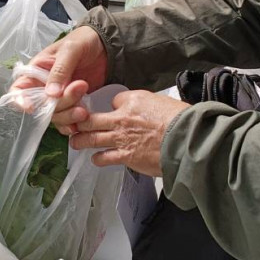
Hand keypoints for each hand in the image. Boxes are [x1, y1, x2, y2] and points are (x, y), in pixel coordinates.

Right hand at [12, 25, 107, 131]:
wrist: (107, 46)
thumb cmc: (84, 40)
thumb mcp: (71, 50)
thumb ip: (60, 70)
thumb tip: (51, 94)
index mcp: (37, 70)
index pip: (19, 89)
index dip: (20, 100)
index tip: (31, 107)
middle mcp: (44, 86)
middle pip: (41, 106)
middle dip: (59, 104)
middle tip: (80, 89)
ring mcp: (58, 96)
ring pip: (54, 115)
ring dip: (68, 115)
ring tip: (85, 108)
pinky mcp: (72, 103)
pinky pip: (67, 120)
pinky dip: (74, 122)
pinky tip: (84, 119)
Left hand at [69, 89, 187, 176]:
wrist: (186, 139)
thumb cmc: (180, 120)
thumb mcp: (162, 101)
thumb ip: (147, 105)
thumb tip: (143, 111)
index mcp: (133, 100)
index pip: (114, 100)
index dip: (111, 106)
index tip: (110, 112)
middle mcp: (122, 118)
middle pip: (91, 118)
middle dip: (79, 122)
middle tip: (73, 124)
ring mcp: (121, 138)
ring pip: (92, 138)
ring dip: (81, 140)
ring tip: (75, 142)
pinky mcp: (125, 156)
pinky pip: (104, 157)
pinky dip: (97, 158)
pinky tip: (95, 158)